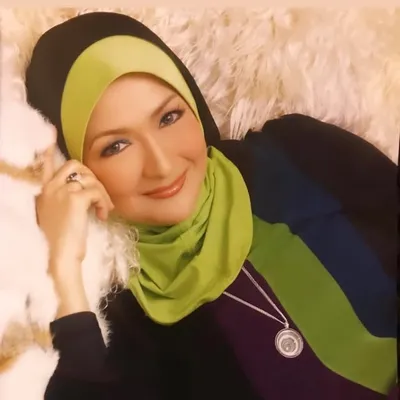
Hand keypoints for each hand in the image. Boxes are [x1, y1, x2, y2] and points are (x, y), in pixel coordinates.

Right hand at [36, 146, 113, 317]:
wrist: (59, 258)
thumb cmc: (61, 242)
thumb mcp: (57, 217)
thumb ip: (63, 201)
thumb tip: (83, 193)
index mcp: (43, 192)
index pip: (45, 165)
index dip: (48, 150)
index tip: (50, 133)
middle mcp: (50, 188)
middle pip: (75, 165)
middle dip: (92, 176)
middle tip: (99, 196)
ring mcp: (61, 191)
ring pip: (90, 178)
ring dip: (102, 193)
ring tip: (104, 210)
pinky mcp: (75, 199)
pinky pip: (97, 191)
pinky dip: (104, 202)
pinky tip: (102, 215)